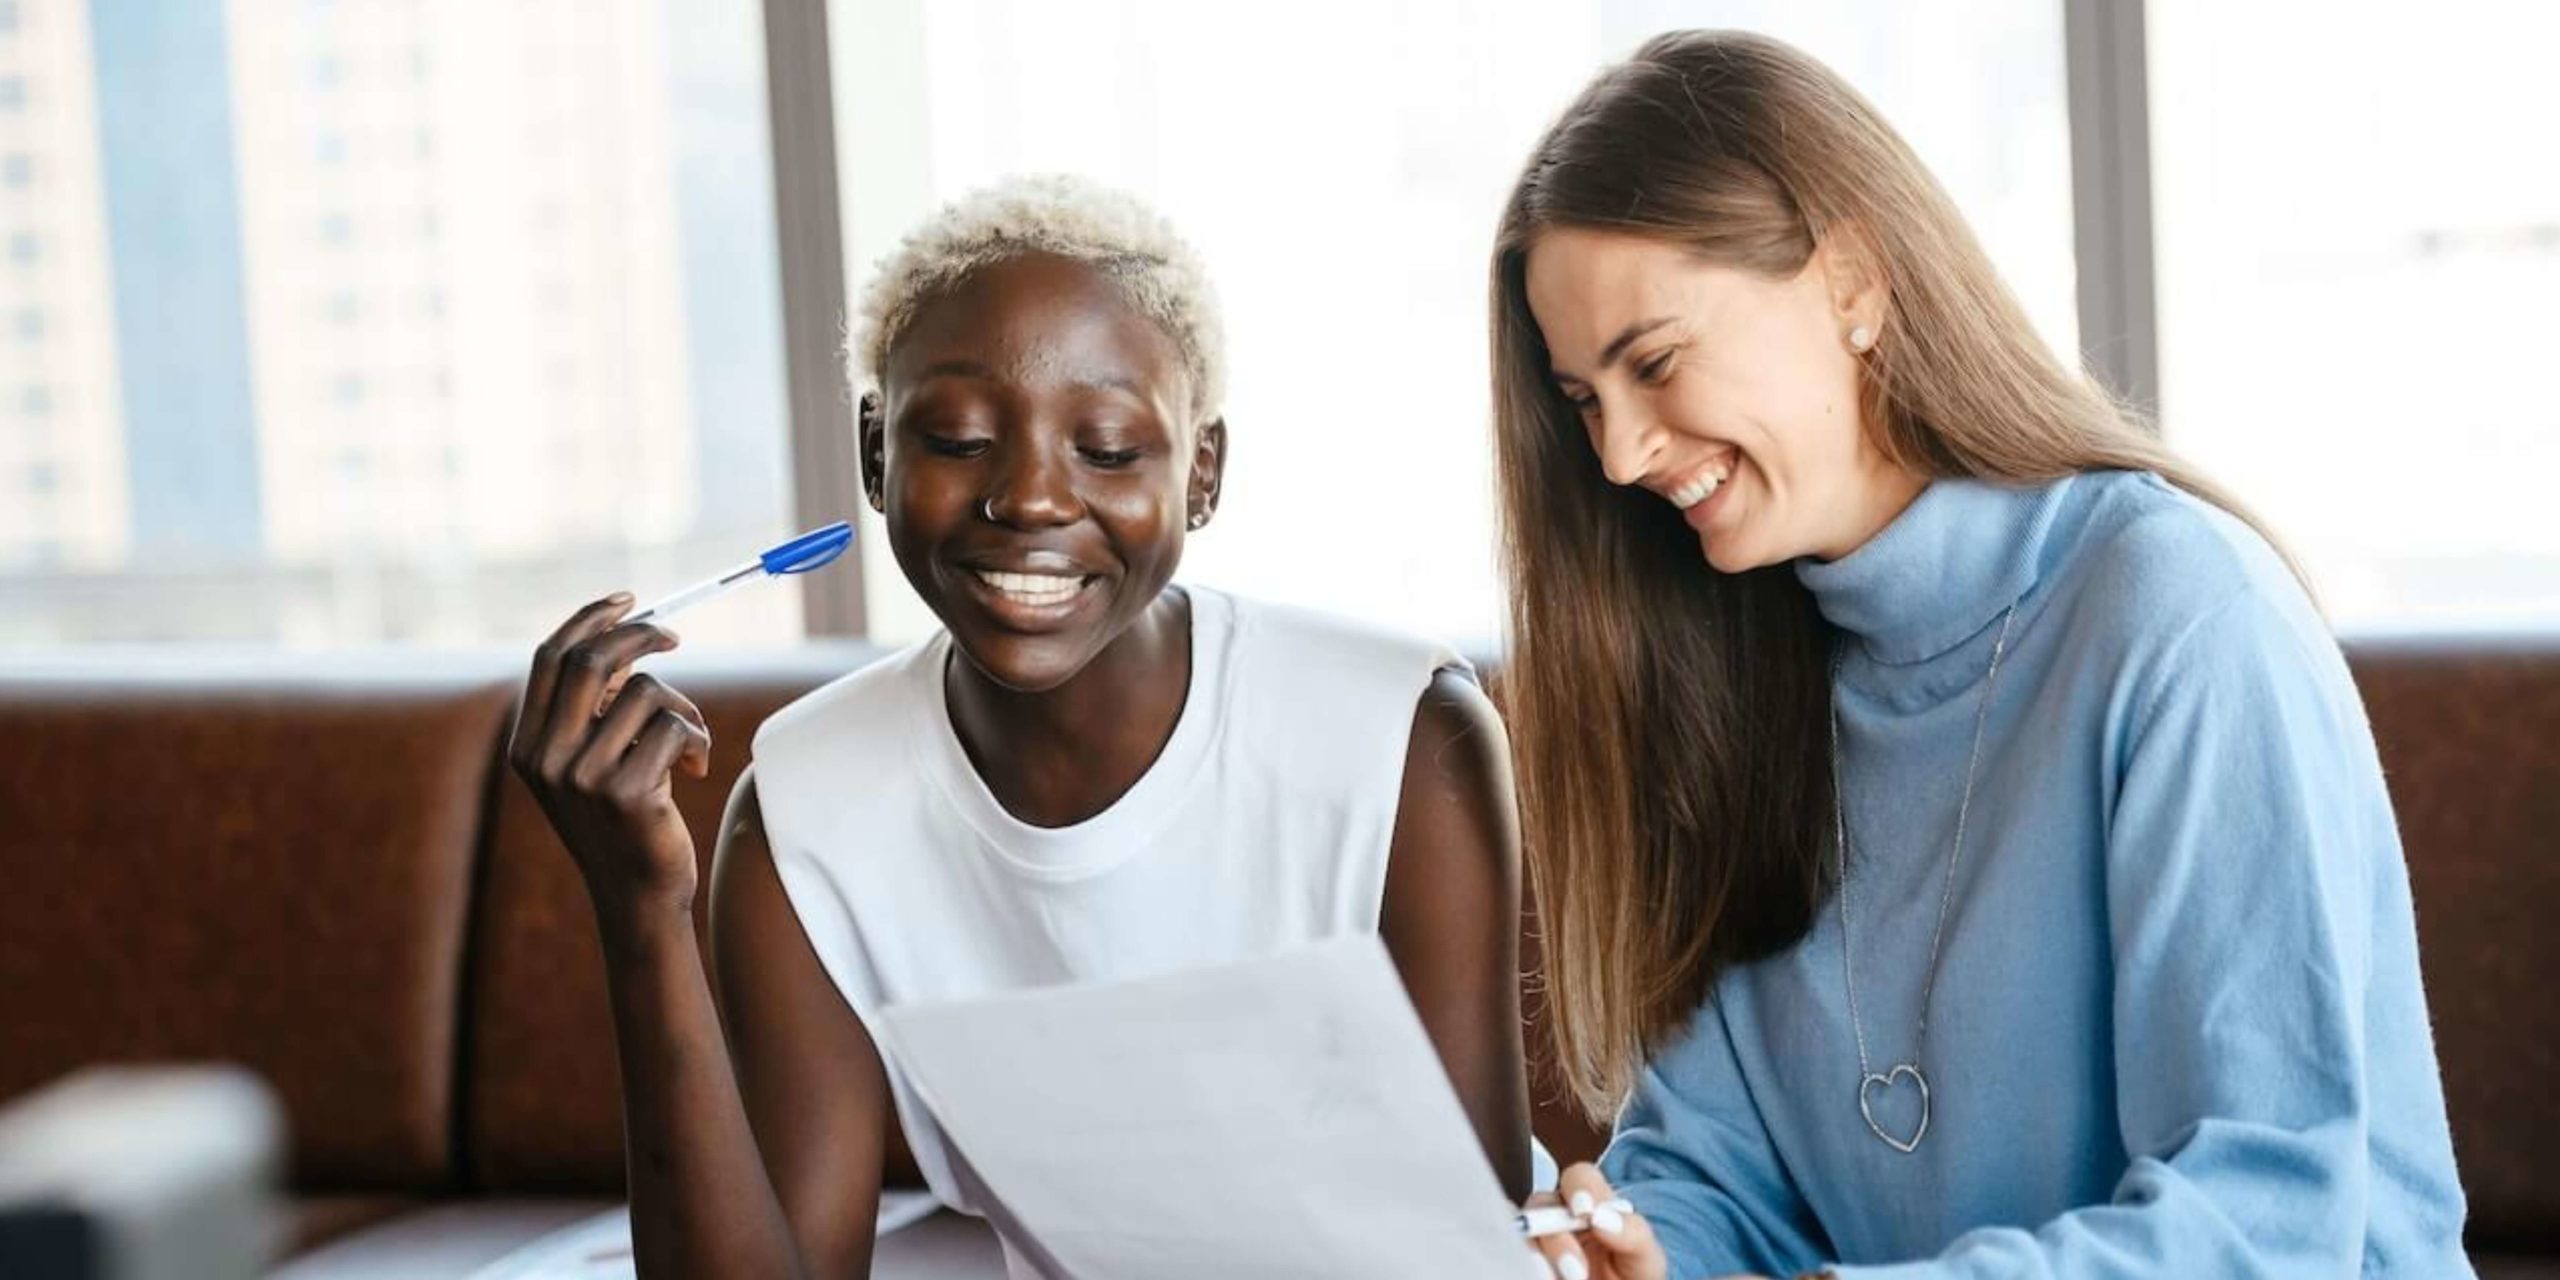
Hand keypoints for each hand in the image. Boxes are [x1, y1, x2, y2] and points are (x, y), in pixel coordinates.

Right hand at [508, 593, 712, 922]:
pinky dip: (697, 739)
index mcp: (528, 746)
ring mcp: (582, 776)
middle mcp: (545, 758)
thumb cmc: (626, 821)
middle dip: (640, 635)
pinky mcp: (626, 792)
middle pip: (592, 660)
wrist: (638, 895)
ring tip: (690, 742)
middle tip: (675, 637)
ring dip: (682, 708)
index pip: (550, 658)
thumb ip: (593, 712)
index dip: (589, 619)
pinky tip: (695, 769)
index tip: (628, 601)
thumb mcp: (593, 763)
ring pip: (646, 692)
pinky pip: (673, 727)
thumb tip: (625, 640)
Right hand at [1524, 1164, 1666, 1279]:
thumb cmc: (1633, 1279)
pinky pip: (1508, 1253)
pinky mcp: (1521, 1260)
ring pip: (1521, 1231)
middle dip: (1556, 1239)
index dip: (1579, 1188)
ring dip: (1534, 1256)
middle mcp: (1560, 1219)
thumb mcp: (1646, 1260)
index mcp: (1593, 1206)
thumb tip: (1602, 1217)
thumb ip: (1634, 1234)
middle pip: (1541, 1204)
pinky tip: (1533, 1273)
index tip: (1586, 1212)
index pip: (1579, 1178)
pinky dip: (1515, 1262)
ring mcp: (1539, 1244)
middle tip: (1575, 1272)